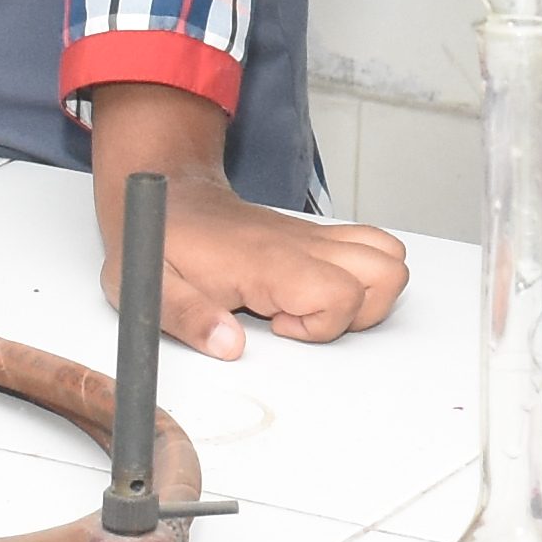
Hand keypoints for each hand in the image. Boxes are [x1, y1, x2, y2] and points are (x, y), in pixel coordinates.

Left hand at [100, 170, 410, 358]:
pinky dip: (362, 275)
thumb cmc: (162, 238)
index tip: (276, 327)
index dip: (320, 326)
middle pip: (388, 271)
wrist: (168, 194)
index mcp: (269, 260)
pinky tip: (315, 291)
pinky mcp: (315, 238)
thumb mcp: (152, 284)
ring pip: (390, 257)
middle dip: (362, 312)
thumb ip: (189, 317)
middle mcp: (303, 244)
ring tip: (317, 308)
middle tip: (305, 321)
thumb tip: (230, 347)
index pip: (341, 294)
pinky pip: (371, 248)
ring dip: (370, 292)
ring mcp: (314, 238)